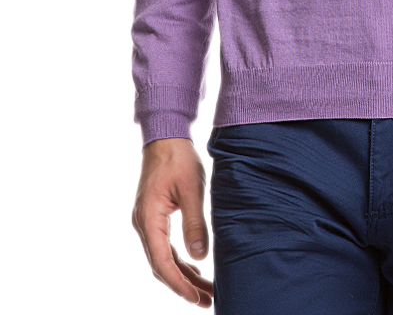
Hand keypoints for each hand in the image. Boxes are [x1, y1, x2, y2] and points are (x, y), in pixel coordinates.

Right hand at [131, 137, 213, 307]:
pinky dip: (178, 260)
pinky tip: (195, 269)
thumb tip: (199, 258)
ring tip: (205, 291)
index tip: (196, 298)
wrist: (165, 136)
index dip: (178, 284)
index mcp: (149, 218)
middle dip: (183, 285)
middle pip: (161, 265)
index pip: (161, 262)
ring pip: (162, 258)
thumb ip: (194, 223)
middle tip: (206, 300)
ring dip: (182, 275)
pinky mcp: (153, 217)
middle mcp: (143, 224)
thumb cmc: (179, 159)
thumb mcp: (192, 190)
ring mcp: (146, 221)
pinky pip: (163, 246)